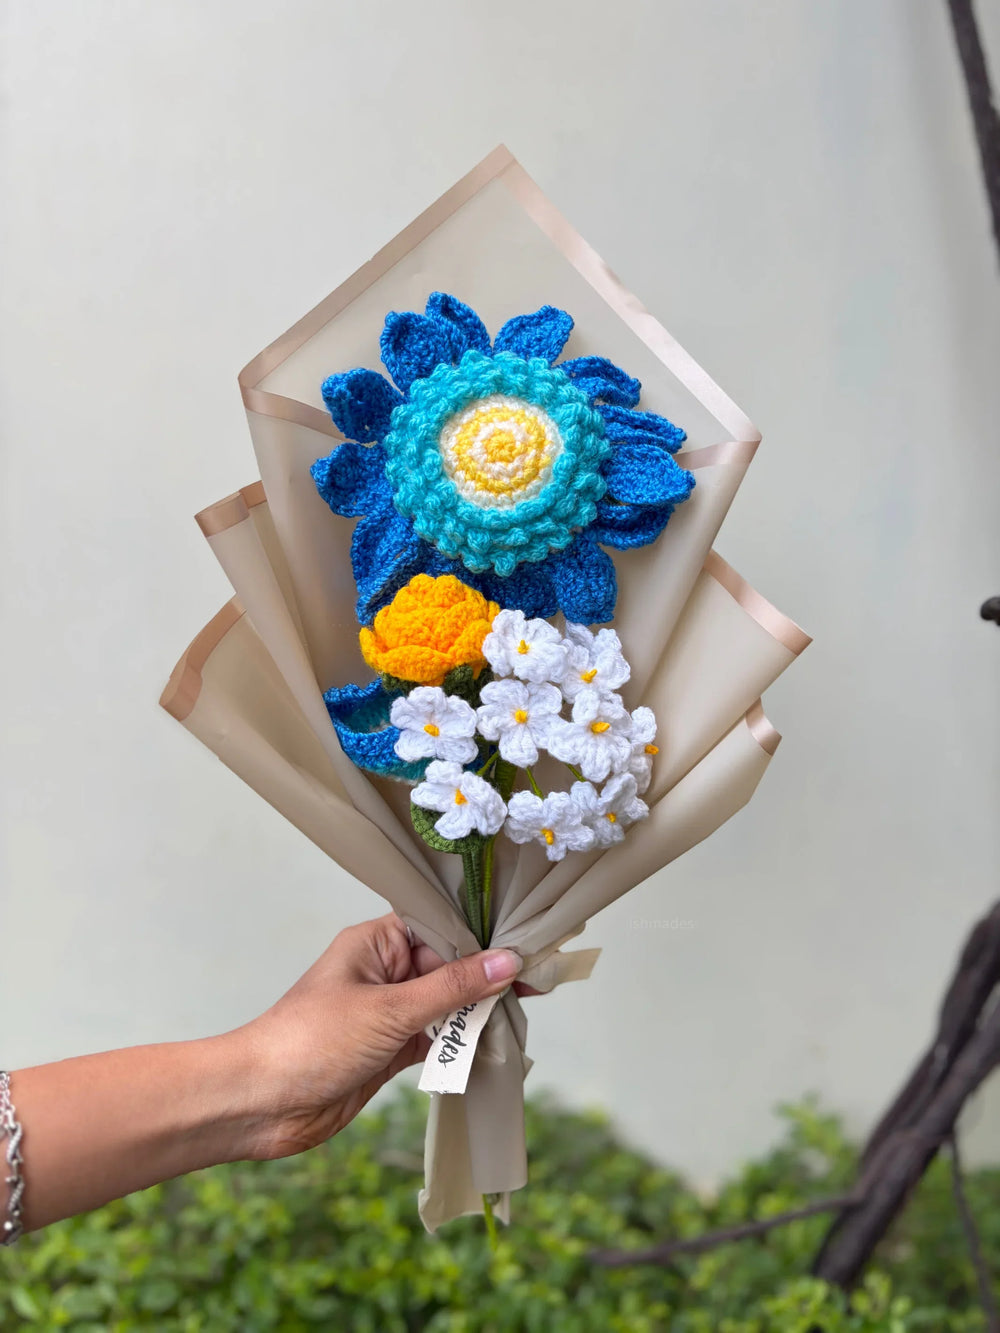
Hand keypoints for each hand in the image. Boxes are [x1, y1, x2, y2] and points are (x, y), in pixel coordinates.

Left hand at [240, 914, 521, 1159]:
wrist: (260, 1105)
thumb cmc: (311, 1041)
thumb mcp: (389, 1010)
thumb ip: (452, 988)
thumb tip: (507, 961)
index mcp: (376, 942)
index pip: (439, 924)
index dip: (481, 932)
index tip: (525, 939)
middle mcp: (384, 971)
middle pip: (449, 965)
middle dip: (487, 975)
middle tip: (538, 980)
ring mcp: (387, 1013)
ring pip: (446, 1004)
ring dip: (477, 1012)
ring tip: (524, 1011)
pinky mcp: (389, 1050)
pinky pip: (436, 1038)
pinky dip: (460, 1043)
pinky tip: (492, 1044)